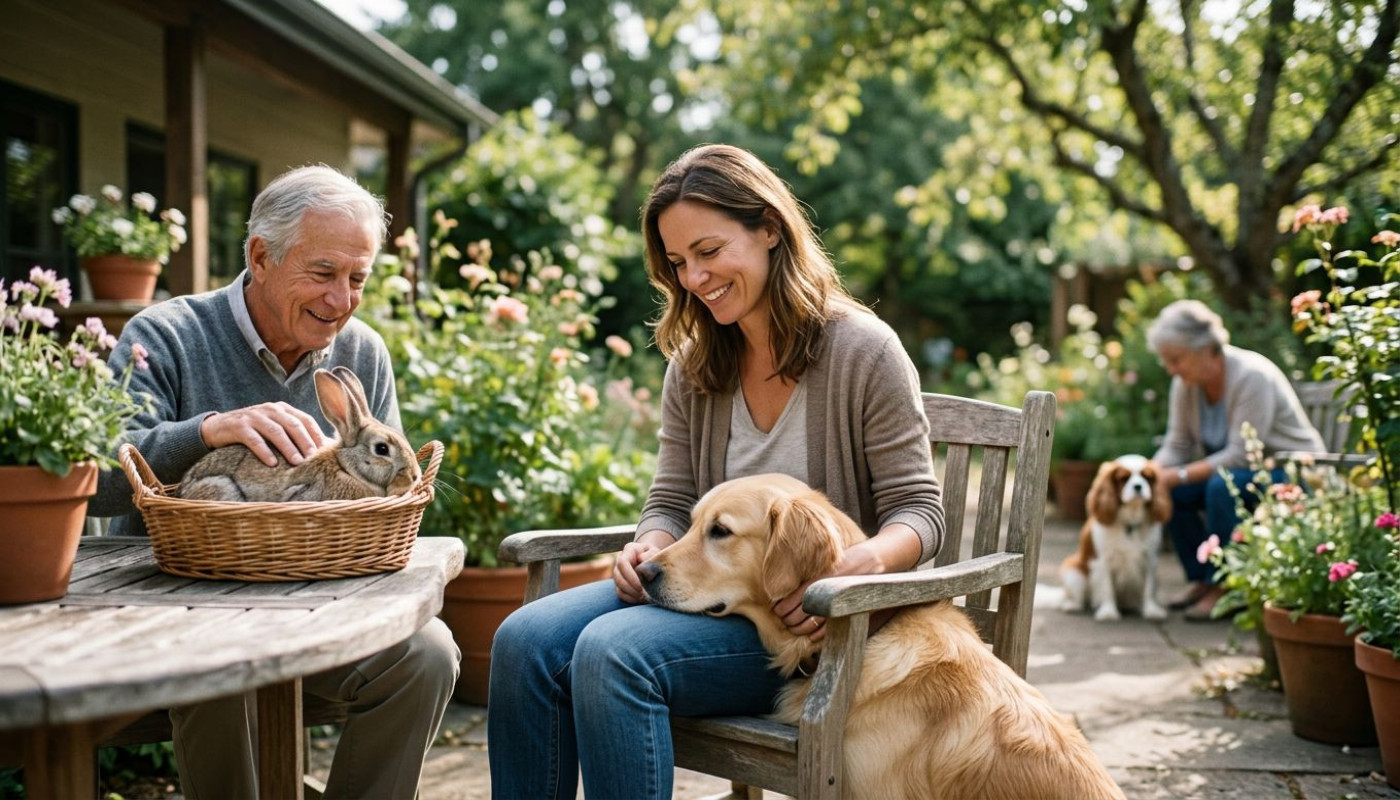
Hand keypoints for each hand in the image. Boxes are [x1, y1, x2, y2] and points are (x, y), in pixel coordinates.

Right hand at [199, 403, 327, 466]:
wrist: (217, 428)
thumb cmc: (253, 432)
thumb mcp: (273, 428)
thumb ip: (291, 434)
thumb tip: (318, 452)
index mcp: (282, 409)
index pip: (305, 419)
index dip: (316, 434)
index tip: (325, 450)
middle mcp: (270, 409)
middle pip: (293, 424)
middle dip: (305, 441)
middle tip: (313, 457)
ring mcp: (254, 416)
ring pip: (275, 431)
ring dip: (288, 447)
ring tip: (297, 462)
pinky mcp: (238, 426)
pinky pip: (254, 439)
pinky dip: (264, 451)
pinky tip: (272, 464)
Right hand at [613, 532, 673, 603]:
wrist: (652, 558)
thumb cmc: (655, 555)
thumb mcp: (655, 551)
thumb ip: (650, 554)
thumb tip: (641, 560)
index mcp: (629, 550)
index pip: (622, 563)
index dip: (629, 576)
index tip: (640, 586)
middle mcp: (620, 560)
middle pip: (618, 576)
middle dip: (629, 587)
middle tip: (642, 594)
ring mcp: (619, 572)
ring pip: (618, 586)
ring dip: (630, 594)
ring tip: (642, 597)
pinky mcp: (620, 582)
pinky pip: (620, 593)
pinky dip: (629, 598)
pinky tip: (639, 599)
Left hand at [772, 543, 886, 642]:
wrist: (878, 562)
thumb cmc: (849, 560)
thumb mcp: (829, 563)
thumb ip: (812, 576)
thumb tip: (788, 592)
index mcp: (822, 576)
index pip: (795, 597)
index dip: (782, 607)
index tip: (777, 611)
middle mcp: (830, 590)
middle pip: (801, 613)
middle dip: (789, 620)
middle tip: (783, 621)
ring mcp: (840, 603)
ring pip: (813, 624)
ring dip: (799, 629)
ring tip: (793, 628)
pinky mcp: (850, 611)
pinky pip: (830, 629)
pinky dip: (818, 635)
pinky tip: (811, 635)